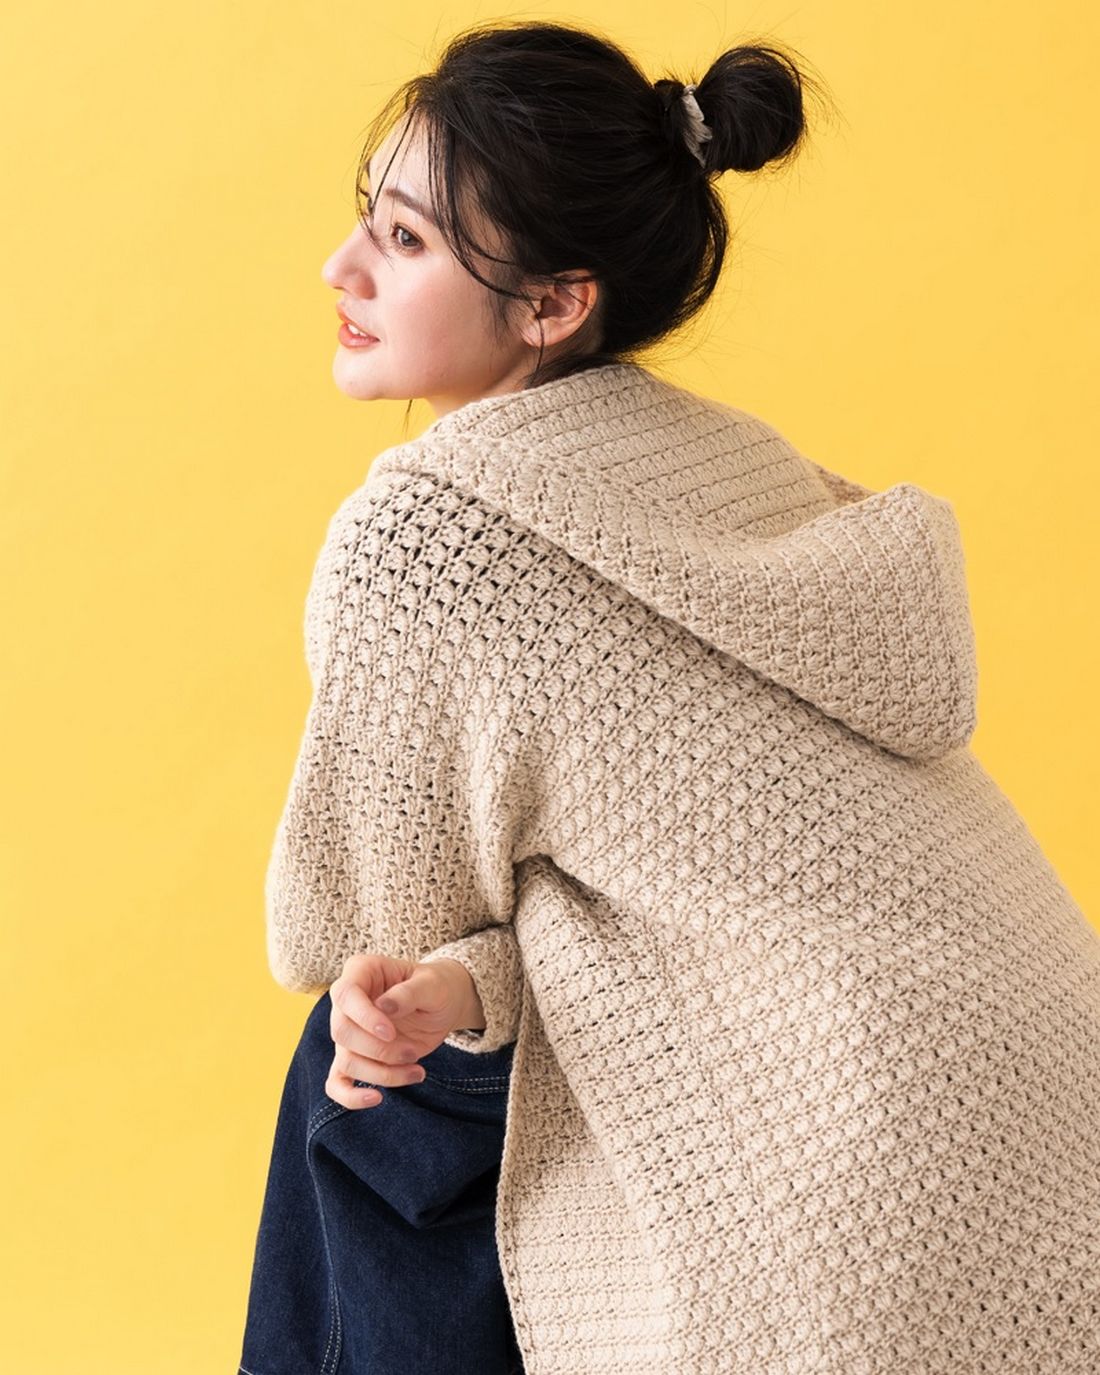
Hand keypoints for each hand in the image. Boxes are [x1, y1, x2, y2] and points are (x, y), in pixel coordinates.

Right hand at [325, 951, 472, 1109]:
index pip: (346, 994)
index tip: (390, 1032)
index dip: (364, 1017)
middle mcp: (347, 1003)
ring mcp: (349, 1032)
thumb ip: (408, 992)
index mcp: (361, 972)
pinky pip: (337, 1083)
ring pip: (346, 1061)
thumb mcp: (431, 984)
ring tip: (417, 1071)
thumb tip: (383, 1007)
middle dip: (379, 1050)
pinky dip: (350, 1097)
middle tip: (412, 1051)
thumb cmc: (436, 986)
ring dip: (382, 1073)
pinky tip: (376, 1099)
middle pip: (342, 1033)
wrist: (443, 1004)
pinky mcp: (356, 1058)